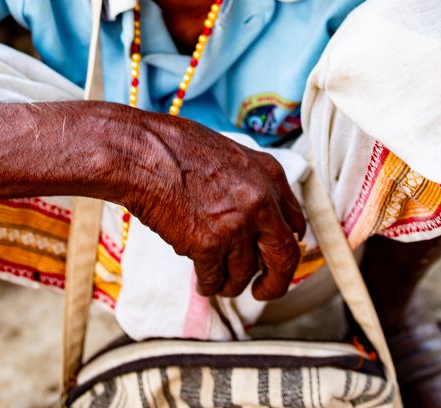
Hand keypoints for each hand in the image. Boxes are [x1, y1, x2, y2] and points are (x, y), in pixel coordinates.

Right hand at [118, 112, 305, 300]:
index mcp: (270, 175)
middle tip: (262, 292)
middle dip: (275, 282)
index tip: (277, 259)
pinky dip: (208, 285)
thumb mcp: (232, 156)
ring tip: (217, 281)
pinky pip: (214, 279)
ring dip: (230, 283)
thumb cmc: (179, 148)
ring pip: (243, 274)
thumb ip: (253, 185)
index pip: (296, 222)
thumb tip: (264, 219)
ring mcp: (237, 224)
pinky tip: (201, 282)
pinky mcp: (209, 244)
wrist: (144, 153)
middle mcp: (261, 201)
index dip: (288, 246)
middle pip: (284, 256)